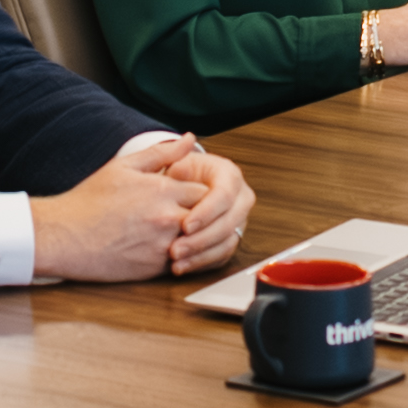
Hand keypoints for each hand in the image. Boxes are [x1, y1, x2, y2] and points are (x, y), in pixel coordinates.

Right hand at [30, 132, 232, 284]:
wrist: (64, 236)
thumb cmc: (89, 201)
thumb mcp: (124, 167)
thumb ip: (161, 153)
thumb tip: (189, 140)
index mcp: (162, 190)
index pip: (207, 190)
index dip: (206, 192)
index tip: (196, 194)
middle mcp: (167, 217)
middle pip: (209, 217)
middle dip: (207, 216)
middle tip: (199, 215)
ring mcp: (163, 244)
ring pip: (201, 242)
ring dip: (199, 238)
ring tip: (189, 233)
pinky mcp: (155, 268)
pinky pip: (186, 263)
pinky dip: (187, 257)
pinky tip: (176, 251)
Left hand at [151, 138, 253, 276]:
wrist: (173, 191)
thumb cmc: (173, 175)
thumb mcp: (169, 161)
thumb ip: (173, 152)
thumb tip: (187, 140)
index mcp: (229, 175)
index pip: (225, 194)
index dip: (207, 212)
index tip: (186, 224)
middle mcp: (238, 199)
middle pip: (231, 221)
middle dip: (203, 238)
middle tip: (177, 248)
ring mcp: (236, 220)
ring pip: (228, 241)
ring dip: (202, 254)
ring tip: (176, 261)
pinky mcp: (228, 239)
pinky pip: (221, 255)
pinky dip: (202, 263)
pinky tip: (182, 267)